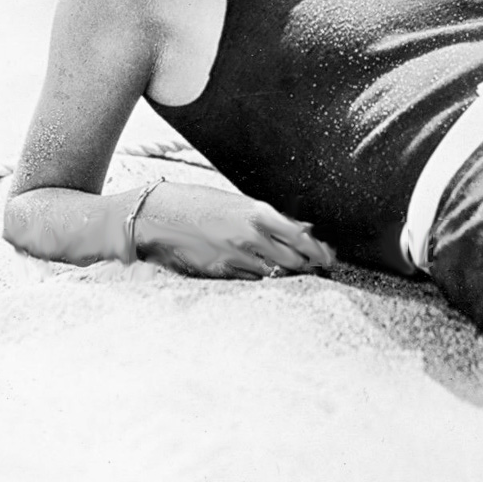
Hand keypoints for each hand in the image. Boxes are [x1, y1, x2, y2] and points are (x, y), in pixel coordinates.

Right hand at [135, 183, 335, 279]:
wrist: (154, 215)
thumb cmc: (194, 201)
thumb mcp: (234, 201)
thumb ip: (265, 217)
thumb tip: (297, 227)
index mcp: (256, 212)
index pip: (300, 235)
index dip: (318, 249)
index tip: (327, 257)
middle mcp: (249, 236)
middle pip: (293, 259)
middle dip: (306, 265)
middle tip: (314, 267)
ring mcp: (234, 257)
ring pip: (272, 273)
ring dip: (282, 273)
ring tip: (287, 270)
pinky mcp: (219, 273)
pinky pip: (249, 280)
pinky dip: (257, 277)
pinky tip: (256, 271)